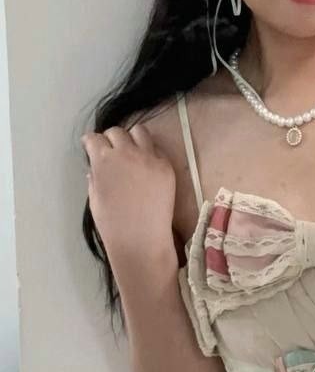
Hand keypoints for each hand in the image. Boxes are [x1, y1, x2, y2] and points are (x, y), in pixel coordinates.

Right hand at [81, 122, 177, 262]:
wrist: (141, 239)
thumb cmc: (112, 223)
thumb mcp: (94, 198)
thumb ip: (95, 177)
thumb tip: (95, 168)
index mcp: (103, 160)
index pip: (94, 138)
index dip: (90, 143)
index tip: (91, 147)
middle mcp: (126, 152)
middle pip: (116, 131)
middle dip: (110, 139)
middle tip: (110, 151)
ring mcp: (149, 158)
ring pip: (139, 132)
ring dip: (131, 138)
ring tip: (130, 151)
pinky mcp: (166, 166)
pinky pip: (156, 149)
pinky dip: (149, 152)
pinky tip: (145, 165)